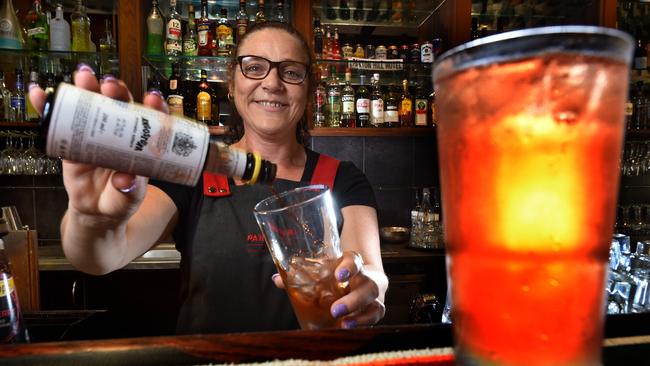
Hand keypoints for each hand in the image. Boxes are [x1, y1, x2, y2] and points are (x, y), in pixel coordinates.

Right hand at [28, 65, 168, 223]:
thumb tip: (124, 180)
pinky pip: (61, 122)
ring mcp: (96, 135)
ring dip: (87, 89)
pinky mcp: (73, 142)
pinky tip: (42, 94)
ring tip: (82, 77)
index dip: (153, 107)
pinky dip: (50, 107)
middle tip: (110, 85)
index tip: (153, 99)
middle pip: (121, 106)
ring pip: (93, 107)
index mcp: (141, 144)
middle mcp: (120, 134)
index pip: (151, 120)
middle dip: (116, 91)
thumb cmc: (119, 201)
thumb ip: (128, 192)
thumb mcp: (128, 200)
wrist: (95, 212)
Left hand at [272, 251, 385, 328]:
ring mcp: (374, 295)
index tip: (339, 276)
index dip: (348, 267)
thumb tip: (277, 279)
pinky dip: (363, 323)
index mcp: (353, 264)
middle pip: (367, 285)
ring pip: (374, 303)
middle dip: (353, 299)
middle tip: (335, 310)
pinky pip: (374, 317)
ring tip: (344, 324)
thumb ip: (302, 275)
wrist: (366, 277)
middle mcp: (367, 278)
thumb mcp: (325, 271)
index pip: (354, 260)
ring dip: (359, 315)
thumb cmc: (339, 275)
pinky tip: (348, 328)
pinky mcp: (376, 309)